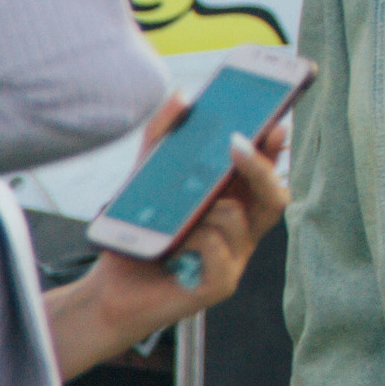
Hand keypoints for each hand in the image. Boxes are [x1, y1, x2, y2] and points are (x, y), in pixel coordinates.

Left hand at [47, 96, 291, 377]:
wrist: (109, 289)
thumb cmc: (138, 234)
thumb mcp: (147, 177)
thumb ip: (162, 136)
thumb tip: (181, 96)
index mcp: (232, 204)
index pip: (266, 173)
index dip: (275, 150)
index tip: (274, 122)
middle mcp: (240, 231)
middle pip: (275, 197)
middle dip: (262, 168)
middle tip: (238, 144)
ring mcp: (233, 259)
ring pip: (240, 220)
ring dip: (209, 209)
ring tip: (179, 216)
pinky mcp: (220, 284)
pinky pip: (219, 250)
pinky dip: (196, 240)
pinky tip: (174, 246)